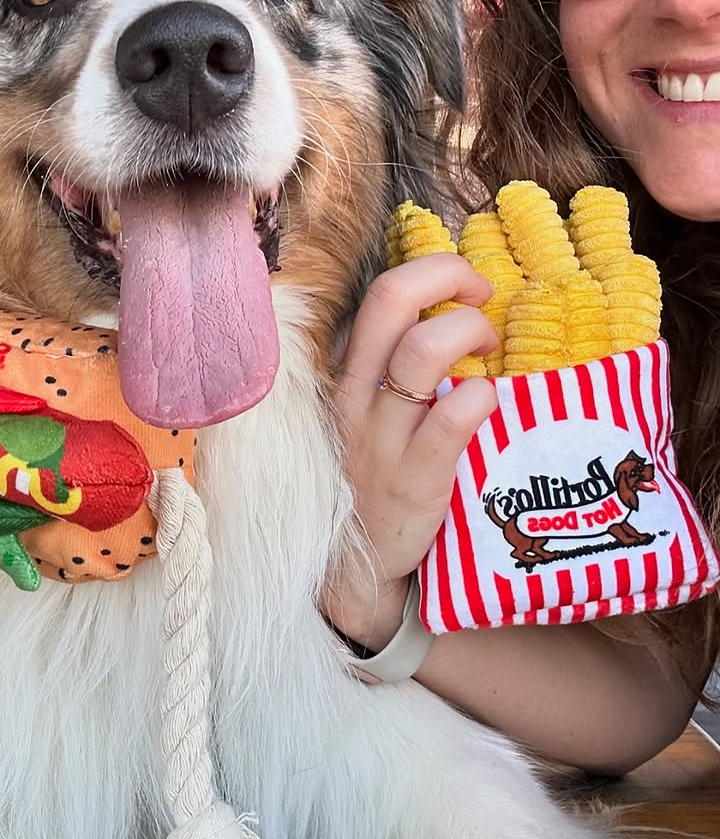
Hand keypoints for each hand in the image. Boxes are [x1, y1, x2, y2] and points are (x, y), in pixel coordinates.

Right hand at [326, 254, 498, 647]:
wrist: (356, 565)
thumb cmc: (375, 477)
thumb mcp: (367, 414)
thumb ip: (396, 368)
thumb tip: (457, 317)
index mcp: (348, 372)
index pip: (383, 293)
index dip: (435, 273)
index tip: (468, 290)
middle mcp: (356, 393)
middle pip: (392, 298)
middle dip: (448, 277)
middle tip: (482, 298)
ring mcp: (381, 433)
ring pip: (423, 350)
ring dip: (470, 334)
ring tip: (489, 354)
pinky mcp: (412, 475)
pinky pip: (452, 416)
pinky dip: (481, 397)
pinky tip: (488, 405)